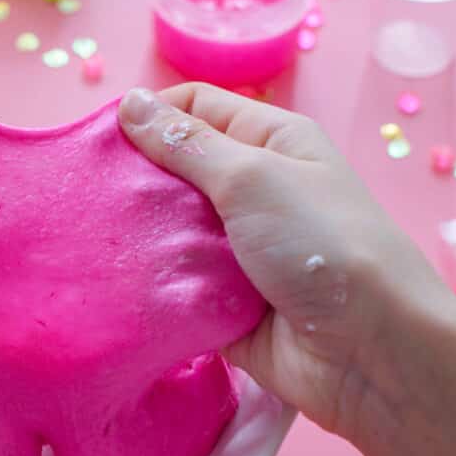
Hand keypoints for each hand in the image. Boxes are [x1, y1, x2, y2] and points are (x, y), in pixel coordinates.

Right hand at [117, 84, 455, 438]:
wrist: (371, 352)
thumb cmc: (321, 245)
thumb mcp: (252, 177)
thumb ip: (186, 144)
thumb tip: (130, 102)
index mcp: (271, 143)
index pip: (196, 110)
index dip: (147, 118)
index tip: (95, 143)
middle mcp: (255, 191)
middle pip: (175, 172)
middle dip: (134, 181)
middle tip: (84, 196)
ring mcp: (238, 250)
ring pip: (168, 231)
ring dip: (138, 236)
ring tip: (88, 241)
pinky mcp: (224, 303)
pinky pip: (175, 284)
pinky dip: (151, 285)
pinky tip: (110, 284)